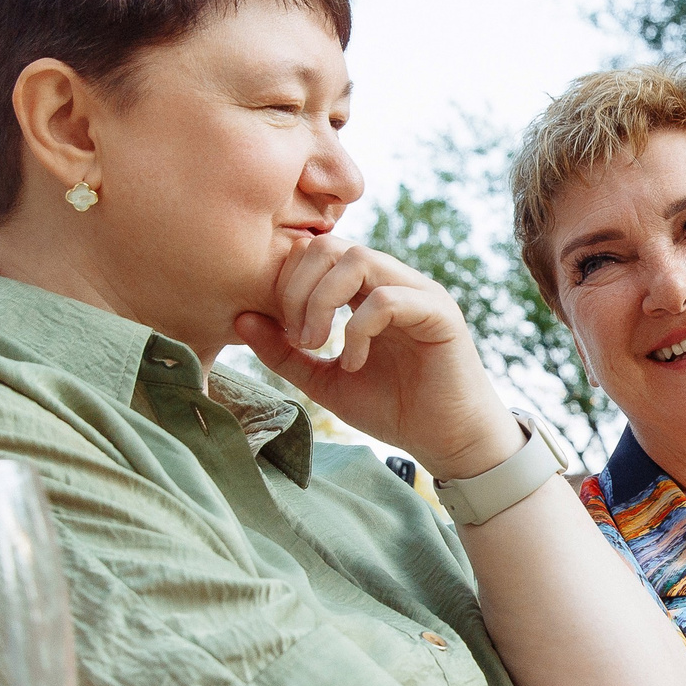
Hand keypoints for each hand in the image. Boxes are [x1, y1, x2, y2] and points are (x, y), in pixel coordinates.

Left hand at [231, 236, 521, 479]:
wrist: (445, 440)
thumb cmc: (391, 408)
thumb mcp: (323, 380)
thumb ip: (284, 351)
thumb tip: (239, 318)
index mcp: (365, 290)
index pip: (314, 253)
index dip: (287, 284)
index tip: (282, 332)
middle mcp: (392, 281)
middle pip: (331, 245)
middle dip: (300, 288)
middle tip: (298, 337)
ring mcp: (419, 293)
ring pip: (360, 259)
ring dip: (324, 301)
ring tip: (319, 344)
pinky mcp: (439, 314)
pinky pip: (389, 299)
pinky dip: (358, 329)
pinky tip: (353, 361)